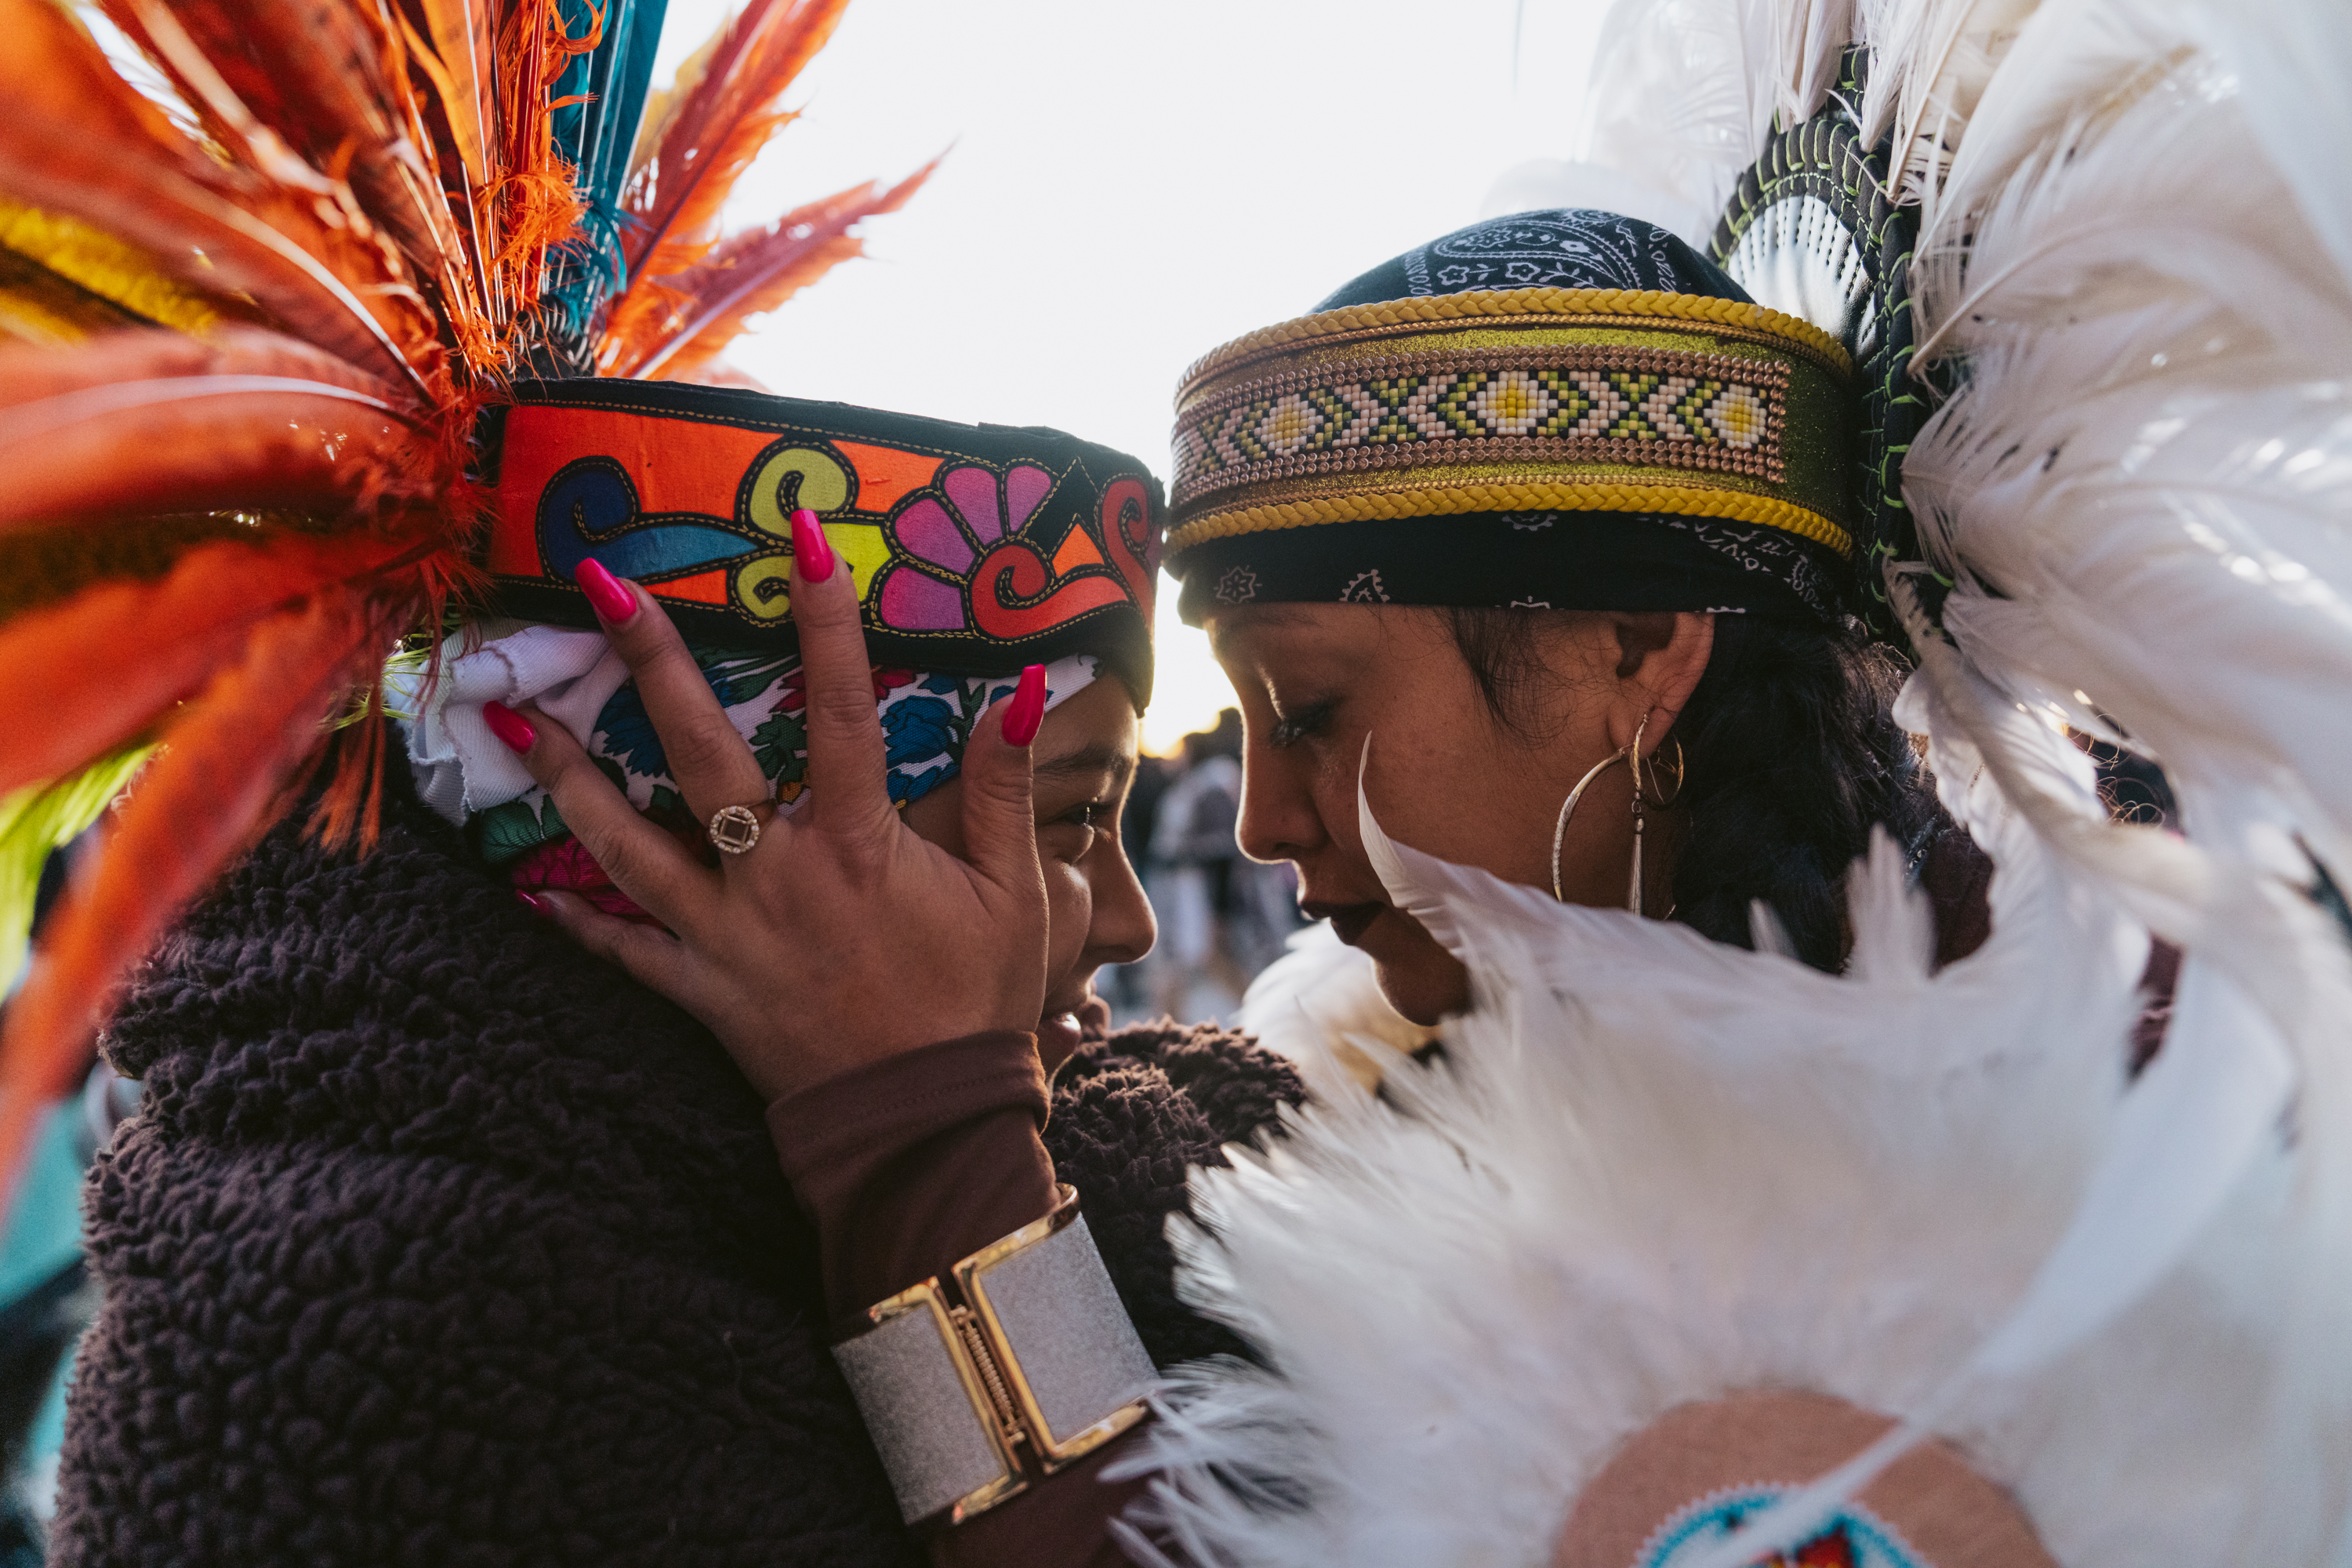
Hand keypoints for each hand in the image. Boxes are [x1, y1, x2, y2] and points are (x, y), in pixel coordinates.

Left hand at [492, 511, 1050, 1103]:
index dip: (824, 617)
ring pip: (630, 848)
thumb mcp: (1017, 895)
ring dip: (570, 783)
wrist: (928, 1130)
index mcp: (860, 844)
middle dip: (652, 664)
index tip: (797, 533)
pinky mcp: (704, 993)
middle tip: (603, 587)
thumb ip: (1002, 792)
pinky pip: (626, 954)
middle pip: (702, 754)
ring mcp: (730, 936)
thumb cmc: (977, 1006)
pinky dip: (577, 924)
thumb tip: (1016, 692)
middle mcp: (779, 877)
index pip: (843, 708)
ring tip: (518, 724)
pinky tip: (527, 891)